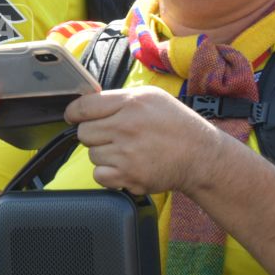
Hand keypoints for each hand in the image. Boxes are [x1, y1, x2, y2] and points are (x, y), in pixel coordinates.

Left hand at [64, 87, 228, 195]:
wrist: (200, 156)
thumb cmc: (176, 125)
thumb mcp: (151, 97)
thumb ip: (118, 98)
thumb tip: (86, 104)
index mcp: (130, 102)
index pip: (83, 107)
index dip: (74, 113)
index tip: (75, 117)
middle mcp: (126, 126)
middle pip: (84, 133)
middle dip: (94, 135)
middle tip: (113, 136)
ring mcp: (127, 153)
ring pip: (92, 155)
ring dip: (104, 155)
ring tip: (127, 151)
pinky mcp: (129, 176)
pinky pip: (99, 175)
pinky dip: (108, 174)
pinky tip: (126, 166)